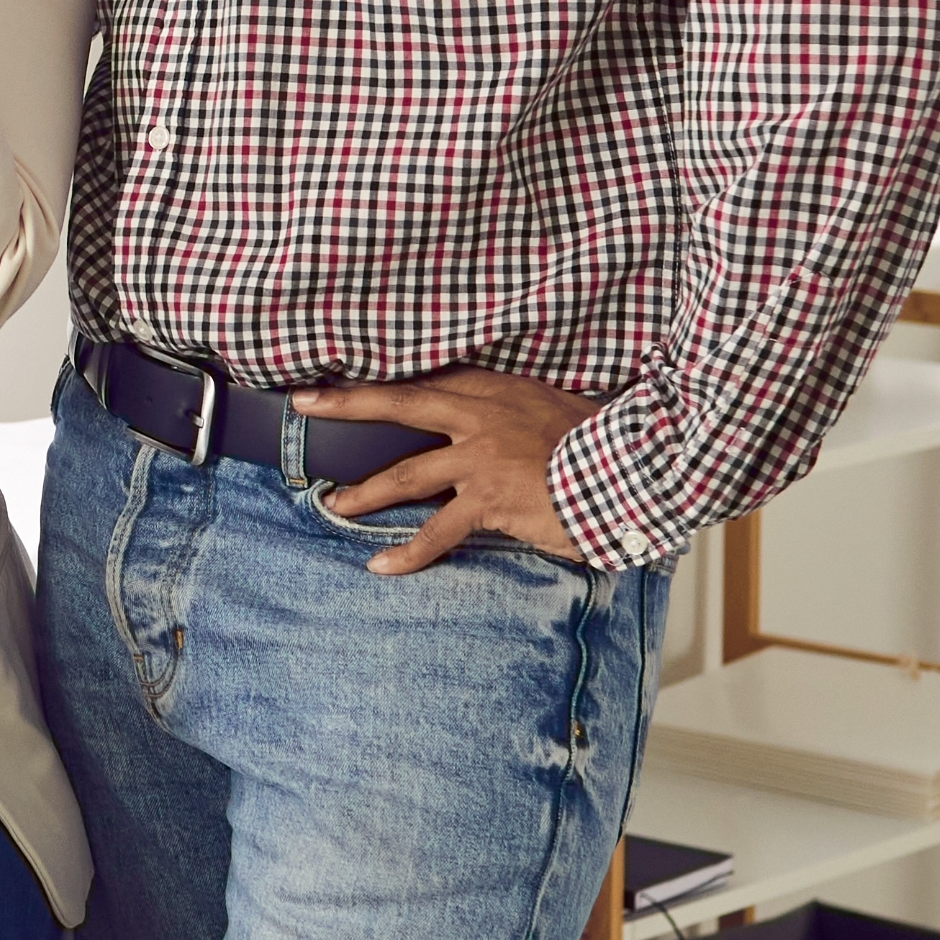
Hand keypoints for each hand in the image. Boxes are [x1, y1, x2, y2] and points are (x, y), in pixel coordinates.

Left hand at [308, 367, 596, 570]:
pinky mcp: (489, 499)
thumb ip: (521, 407)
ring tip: (335, 504)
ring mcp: (482, 457)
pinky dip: (408, 553)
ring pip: (406, 472)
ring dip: (365, 491)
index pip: (430, 377)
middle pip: (400, 404)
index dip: (386, 376)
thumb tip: (502, 417)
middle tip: (306, 402)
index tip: (347, 373)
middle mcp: (482, 415)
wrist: (634, 469)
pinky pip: (438, 531)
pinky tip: (381, 566)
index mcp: (497, 388)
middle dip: (346, 403)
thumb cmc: (604, 442)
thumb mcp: (558, 407)